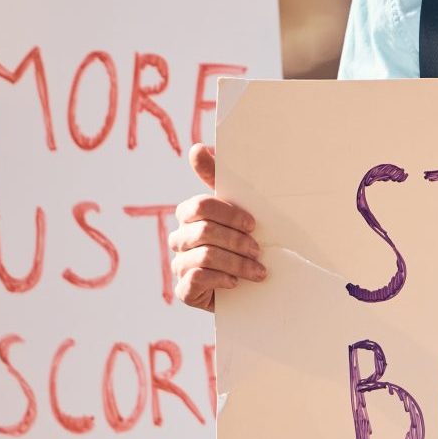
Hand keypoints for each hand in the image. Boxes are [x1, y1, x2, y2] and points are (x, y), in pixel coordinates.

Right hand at [169, 143, 265, 312]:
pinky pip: (196, 279)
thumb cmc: (242, 240)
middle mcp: (179, 238)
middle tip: (258, 250)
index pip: (200, 206)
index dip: (229, 214)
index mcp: (188, 214)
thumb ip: (215, 178)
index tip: (253, 224)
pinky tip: (236, 283)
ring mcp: (179, 265)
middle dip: (236, 241)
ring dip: (236, 262)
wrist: (249, 286)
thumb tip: (196, 148)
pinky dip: (220, 279)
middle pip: (203, 231)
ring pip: (204, 256)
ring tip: (258, 270)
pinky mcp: (184, 290)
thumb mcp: (237, 210)